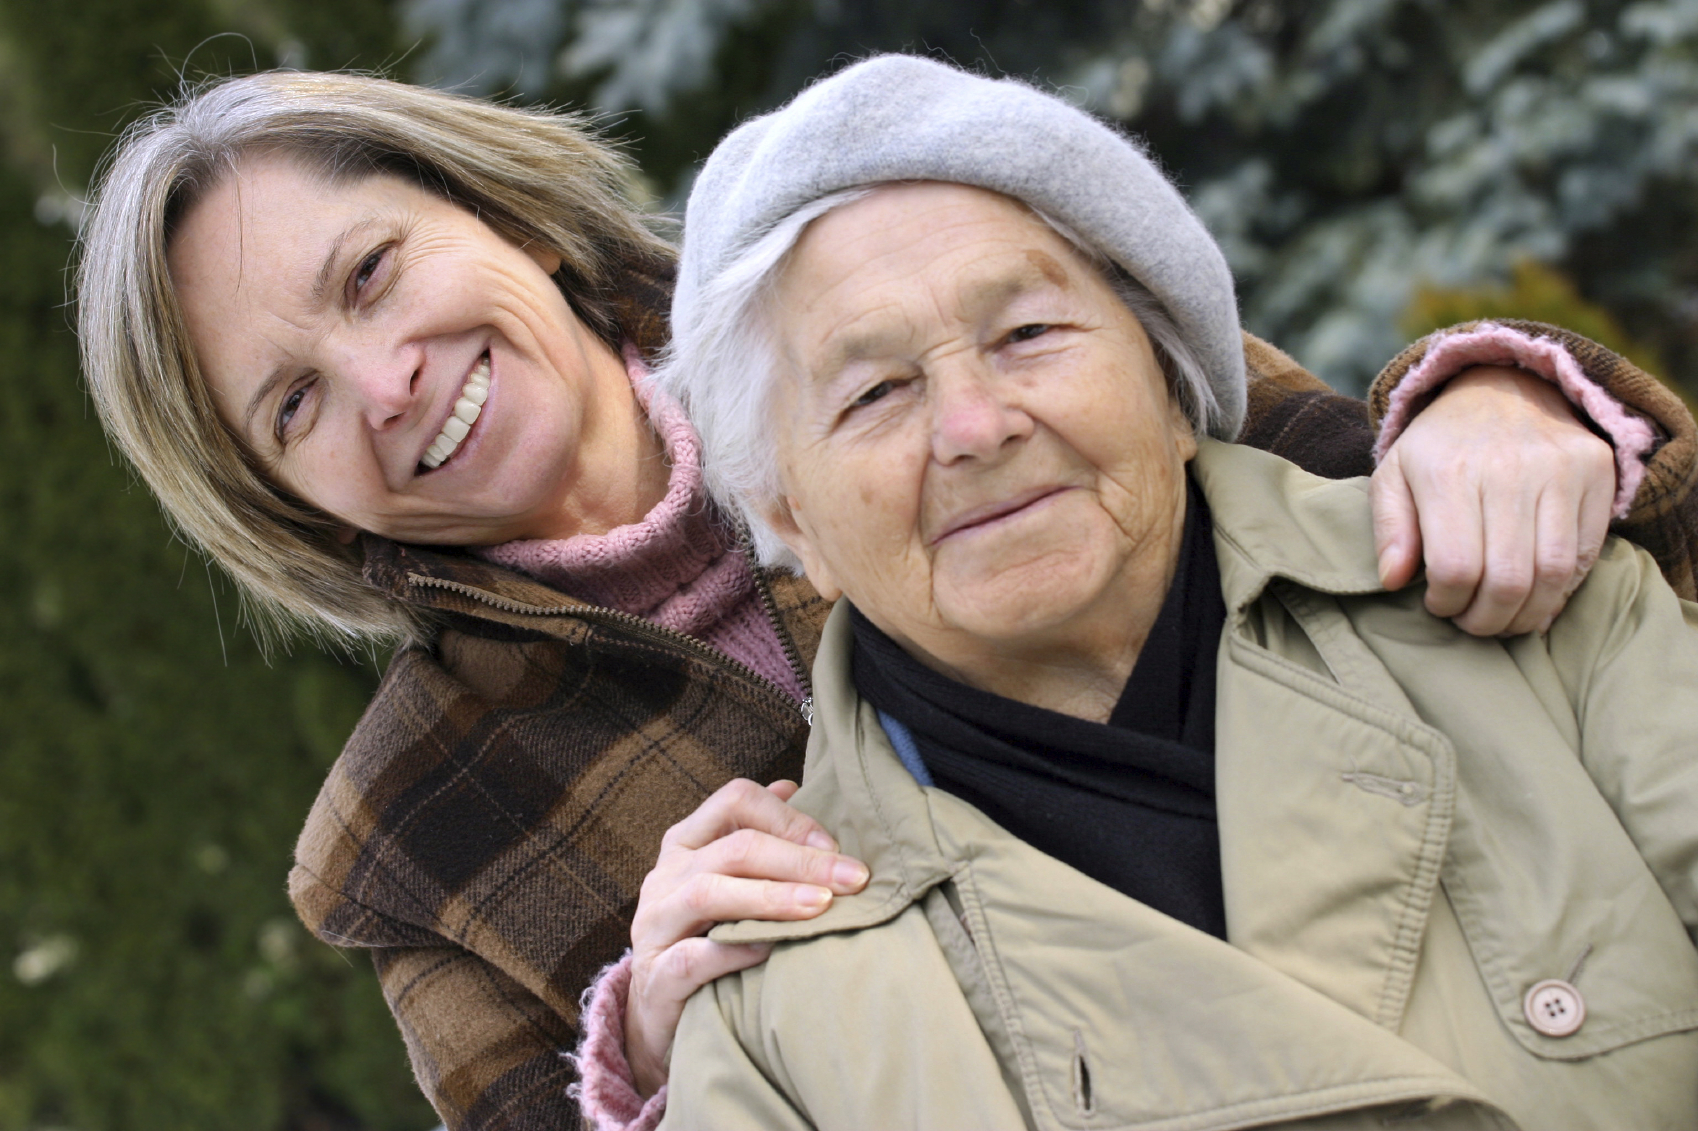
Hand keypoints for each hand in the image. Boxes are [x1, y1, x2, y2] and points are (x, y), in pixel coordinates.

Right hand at [625, 778, 868, 1096]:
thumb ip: (757, 834)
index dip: (790, 817)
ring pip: (709, 893)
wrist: (661, 1011)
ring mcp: (655, 924)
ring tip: (820, 907)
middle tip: (852, 879)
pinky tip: (769, 952)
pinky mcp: (655, 977)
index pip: (737, 800)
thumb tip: (794, 787)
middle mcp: (667, 875)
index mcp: (688, 842)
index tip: (836, 845)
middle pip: (735, 848)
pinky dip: (732, 952)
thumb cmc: (707, 936)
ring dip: (772, 898)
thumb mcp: (728, 879)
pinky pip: (692, 958)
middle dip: (800, 860)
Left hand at [1372, 365, 1615, 635]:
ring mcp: (1559, 469)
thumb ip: (1389, 529)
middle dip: (1488, 620)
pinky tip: (1537, 594)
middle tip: (1473, 622)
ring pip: (1554, 574)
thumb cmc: (1439, 446)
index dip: (1447, 603)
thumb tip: (1393, 580)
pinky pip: (1587, 553)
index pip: (1455, 568)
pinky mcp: (1596, 471)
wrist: (1501, 385)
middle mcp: (1507, 469)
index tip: (1439, 605)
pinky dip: (1563, 588)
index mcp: (1447, 473)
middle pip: (1507, 580)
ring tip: (1504, 617)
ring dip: (1528, 614)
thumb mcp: (1394, 477)